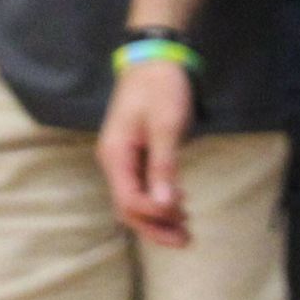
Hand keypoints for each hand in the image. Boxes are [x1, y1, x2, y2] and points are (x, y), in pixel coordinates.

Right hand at [98, 57, 195, 248]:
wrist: (154, 58)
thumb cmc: (160, 87)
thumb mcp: (166, 124)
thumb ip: (164, 165)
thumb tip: (164, 205)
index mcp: (116, 155)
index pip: (129, 200)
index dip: (153, 215)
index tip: (182, 217)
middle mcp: (114, 161)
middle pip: (129, 207)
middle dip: (155, 227)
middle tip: (186, 241)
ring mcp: (123, 158)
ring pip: (136, 199)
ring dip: (158, 217)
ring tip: (185, 231)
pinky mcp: (135, 153)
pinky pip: (142, 185)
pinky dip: (159, 200)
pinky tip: (179, 205)